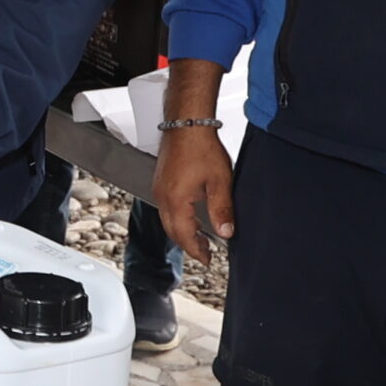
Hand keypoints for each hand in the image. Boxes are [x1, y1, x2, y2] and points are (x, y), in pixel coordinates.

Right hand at [154, 58, 236, 261]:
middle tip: (205, 254)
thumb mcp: (219, 182)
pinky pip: (166, 209)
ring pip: (167, 221)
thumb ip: (222, 210)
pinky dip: (177, 220)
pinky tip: (190, 218)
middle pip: (173, 231)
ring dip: (183, 232)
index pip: (185, 235)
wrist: (187, 124)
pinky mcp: (161, 182)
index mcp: (176, 200)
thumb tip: (226, 232)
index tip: (208, 260)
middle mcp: (163, 197)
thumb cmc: (202, 148)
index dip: (197, 250)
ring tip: (200, 239)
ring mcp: (159, 189)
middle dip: (189, 245)